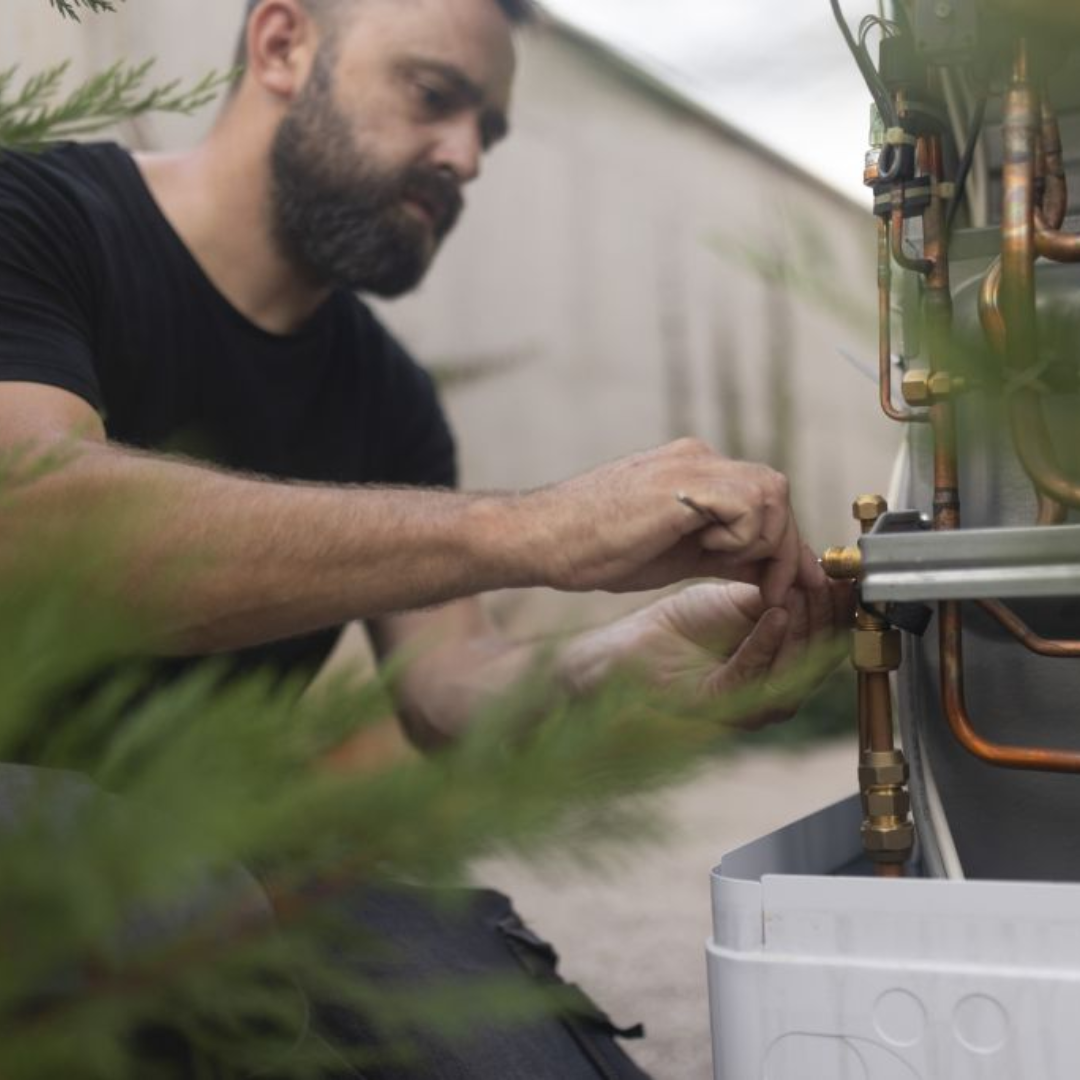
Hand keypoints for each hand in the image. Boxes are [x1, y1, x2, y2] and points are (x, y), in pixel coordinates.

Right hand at [512, 439, 822, 605]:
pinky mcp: (685, 481)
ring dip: (760, 543)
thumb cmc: (593, 550)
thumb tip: (770, 571)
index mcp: (694, 471)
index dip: (785, 543)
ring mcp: (692, 464)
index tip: (790, 585)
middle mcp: (699, 458)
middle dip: (786, 547)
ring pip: (771, 494)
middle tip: (775, 590)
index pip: (763, 498)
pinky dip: (741, 538)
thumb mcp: (676, 555)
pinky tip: (702, 549)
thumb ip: (723, 554)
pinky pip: (750, 506)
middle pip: (776, 492)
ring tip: (718, 563)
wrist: (541, 538)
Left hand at [561, 579, 850, 729]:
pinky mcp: (718, 705)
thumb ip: (777, 591)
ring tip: (803, 589)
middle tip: (828, 579)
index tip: (844, 575)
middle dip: (827, 614)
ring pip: (793, 667)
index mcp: (779, 666)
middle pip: (818, 656)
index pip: (824, 639)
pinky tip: (776, 613)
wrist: (625, 648)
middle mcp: (771, 691)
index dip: (838, 609)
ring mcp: (747, 704)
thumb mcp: (737, 600)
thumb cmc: (677, 628)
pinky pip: (753, 673)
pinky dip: (768, 641)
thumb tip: (821, 569)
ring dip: (804, 624)